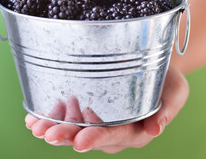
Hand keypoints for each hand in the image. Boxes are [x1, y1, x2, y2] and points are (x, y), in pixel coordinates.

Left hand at [25, 64, 188, 153]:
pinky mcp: (91, 107)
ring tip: (35, 126)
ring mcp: (101, 118)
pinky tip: (35, 117)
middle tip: (47, 134)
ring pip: (77, 126)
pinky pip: (71, 115)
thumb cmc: (166, 79)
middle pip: (90, 134)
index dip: (98, 138)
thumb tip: (154, 130)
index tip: (80, 141)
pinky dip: (54, 116)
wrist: (154, 67)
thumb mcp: (174, 91)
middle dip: (68, 135)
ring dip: (56, 127)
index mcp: (135, 128)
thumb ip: (165, 111)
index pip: (116, 135)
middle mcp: (115, 127)